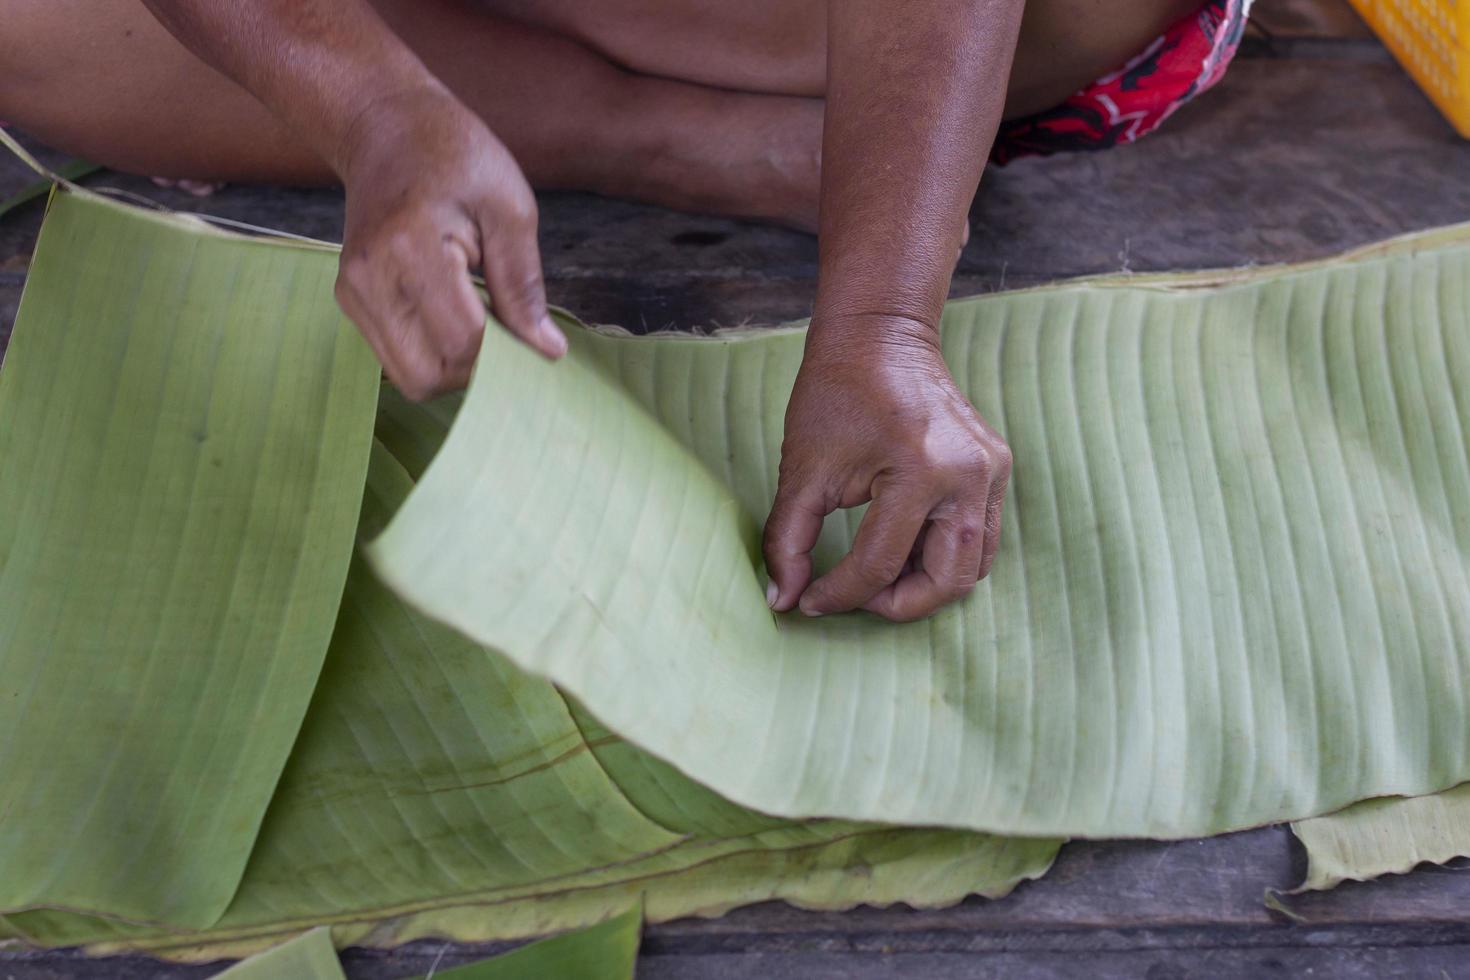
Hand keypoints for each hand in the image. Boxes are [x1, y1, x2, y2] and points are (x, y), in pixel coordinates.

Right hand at [333, 85, 564, 399]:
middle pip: (429, 376)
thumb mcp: (509, 208)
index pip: (463, 341)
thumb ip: (524, 285)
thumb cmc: (454, 156)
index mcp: (410, 248)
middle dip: (475, 370)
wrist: (384, 126)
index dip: (504, 350)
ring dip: (452, 365)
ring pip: (409, 378)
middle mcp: (370, 278)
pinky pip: (395, 358)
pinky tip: (448, 312)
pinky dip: (430, 351)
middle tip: (501, 330)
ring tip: (474, 317)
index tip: (526, 328)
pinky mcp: (348, 300)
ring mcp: (353, 292)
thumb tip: (548, 350)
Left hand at [763, 315, 1010, 621]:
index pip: (880, 563)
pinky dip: (945, 557)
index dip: (839, 594)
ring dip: (925, 585)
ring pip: (972, 568)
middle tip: (854, 598)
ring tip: (877, 576)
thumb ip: (789, 540)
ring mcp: (991, 471)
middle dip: (896, 604)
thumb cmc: (835, 395)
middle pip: (946, 582)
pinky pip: (981, 537)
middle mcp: (967, 475)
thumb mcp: (802, 470)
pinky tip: (903, 550)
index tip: (809, 601)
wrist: (880, 336)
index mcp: (919, 471)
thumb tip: (782, 599)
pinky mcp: (997, 468)